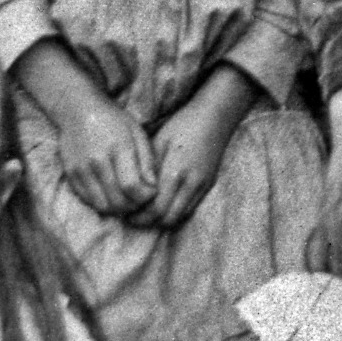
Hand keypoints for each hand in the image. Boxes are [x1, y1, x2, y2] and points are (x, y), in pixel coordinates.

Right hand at [51, 97, 157, 220]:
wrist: (79, 109)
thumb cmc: (114, 120)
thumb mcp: (137, 133)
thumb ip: (147, 161)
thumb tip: (153, 188)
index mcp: (119, 148)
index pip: (132, 187)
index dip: (145, 197)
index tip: (151, 193)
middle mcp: (98, 160)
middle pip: (117, 201)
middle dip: (133, 206)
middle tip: (140, 199)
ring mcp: (82, 169)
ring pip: (102, 205)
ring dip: (117, 209)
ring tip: (126, 199)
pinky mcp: (71, 175)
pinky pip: (88, 200)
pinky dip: (102, 203)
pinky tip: (110, 194)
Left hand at [144, 78, 253, 228]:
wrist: (214, 118)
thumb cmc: (182, 126)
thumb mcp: (158, 143)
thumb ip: (147, 169)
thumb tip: (133, 191)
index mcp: (174, 172)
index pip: (155, 208)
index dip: (139, 216)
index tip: (126, 215)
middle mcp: (190, 184)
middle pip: (167, 218)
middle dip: (148, 222)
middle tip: (133, 218)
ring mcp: (202, 187)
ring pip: (179, 217)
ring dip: (162, 220)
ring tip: (146, 215)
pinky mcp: (208, 186)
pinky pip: (189, 209)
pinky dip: (174, 213)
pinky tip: (163, 206)